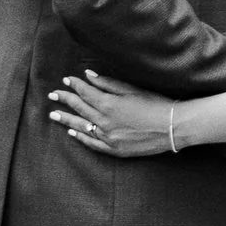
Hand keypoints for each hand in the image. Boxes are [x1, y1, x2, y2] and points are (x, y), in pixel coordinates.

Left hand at [51, 71, 179, 157]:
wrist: (172, 128)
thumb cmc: (156, 104)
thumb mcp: (132, 89)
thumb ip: (107, 83)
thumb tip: (88, 75)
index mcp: (108, 104)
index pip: (85, 92)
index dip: (74, 85)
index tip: (66, 80)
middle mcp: (104, 121)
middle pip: (79, 108)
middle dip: (65, 100)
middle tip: (52, 95)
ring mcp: (108, 137)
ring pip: (81, 126)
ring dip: (66, 119)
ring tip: (53, 114)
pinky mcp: (115, 149)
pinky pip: (92, 143)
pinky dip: (81, 137)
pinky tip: (72, 132)